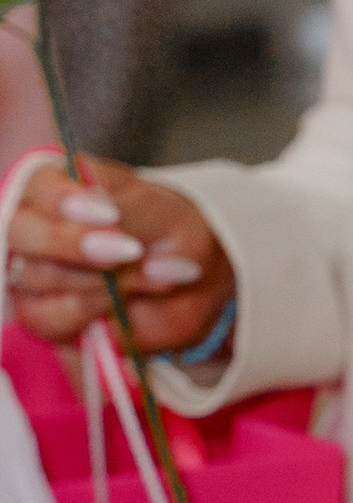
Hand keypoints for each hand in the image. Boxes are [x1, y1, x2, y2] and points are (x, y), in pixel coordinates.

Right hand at [7, 154, 233, 358]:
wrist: (183, 282)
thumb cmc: (167, 235)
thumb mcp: (167, 215)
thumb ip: (136, 213)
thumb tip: (113, 231)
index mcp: (62, 185)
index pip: (39, 185)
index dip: (65, 200)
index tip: (111, 215)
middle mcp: (35, 226)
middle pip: (19, 231)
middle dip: (71, 243)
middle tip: (127, 252)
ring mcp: (30, 271)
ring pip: (33, 276)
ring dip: (94, 281)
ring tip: (143, 277)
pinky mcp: (38, 312)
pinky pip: (44, 317)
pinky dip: (87, 312)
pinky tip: (120, 304)